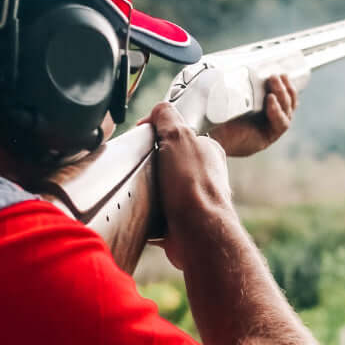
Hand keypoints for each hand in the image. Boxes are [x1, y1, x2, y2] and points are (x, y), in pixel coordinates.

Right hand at [149, 101, 234, 268]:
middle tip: (137, 166)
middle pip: (167, 162)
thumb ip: (167, 116)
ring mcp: (193, 201)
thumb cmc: (193, 185)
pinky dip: (146, 216)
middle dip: (149, 164)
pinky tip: (140, 213)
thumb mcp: (178, 136)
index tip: (141, 139)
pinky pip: (156, 216)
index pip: (179, 134)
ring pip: (161, 189)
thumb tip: (157, 110)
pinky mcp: (180, 224)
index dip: (157, 133)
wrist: (198, 233)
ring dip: (146, 191)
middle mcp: (204, 176)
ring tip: (137, 190)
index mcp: (207, 151)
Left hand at [209, 74, 298, 157]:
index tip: (281, 73)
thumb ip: (236, 83)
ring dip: (282, 95)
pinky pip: (281, 124)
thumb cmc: (217, 116)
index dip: (285, 85)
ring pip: (287, 111)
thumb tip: (235, 62)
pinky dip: (277, 111)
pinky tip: (270, 100)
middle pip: (288, 103)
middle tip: (276, 75)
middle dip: (284, 88)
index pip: (283, 97)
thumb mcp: (229, 95)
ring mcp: (269, 130)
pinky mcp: (267, 138)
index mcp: (262, 109)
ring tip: (274, 81)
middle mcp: (269, 120)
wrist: (209, 136)